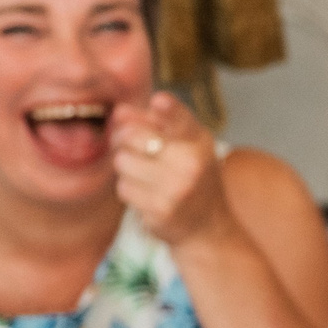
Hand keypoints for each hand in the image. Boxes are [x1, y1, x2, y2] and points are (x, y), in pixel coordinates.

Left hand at [108, 94, 233, 245]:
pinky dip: (129, 190)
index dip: (169, 109)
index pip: (182, 120)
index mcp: (199, 141)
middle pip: (133, 136)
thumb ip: (156, 124)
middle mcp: (192, 163)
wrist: (207, 226)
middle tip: (130, 146)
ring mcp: (177, 188)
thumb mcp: (187, 146)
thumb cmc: (191, 178)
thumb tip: (119, 111)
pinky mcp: (160, 209)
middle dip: (123, 139)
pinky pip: (124, 188)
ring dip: (126, 167)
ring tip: (144, 175)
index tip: (159, 101)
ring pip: (123, 162)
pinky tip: (146, 194)